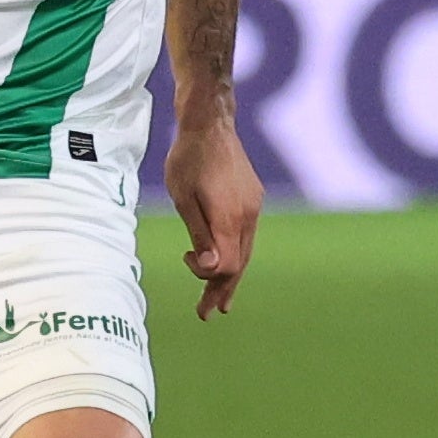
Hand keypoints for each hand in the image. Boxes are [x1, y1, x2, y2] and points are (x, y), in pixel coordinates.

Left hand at [165, 111, 262, 317]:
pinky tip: (227, 261)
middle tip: (207, 314)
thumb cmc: (188, 159)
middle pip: (239, 265)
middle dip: (221, 290)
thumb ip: (199, 234)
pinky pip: (246, 235)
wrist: (210, 124)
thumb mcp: (183, 198)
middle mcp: (248, 216)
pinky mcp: (253, 199)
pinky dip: (236, 253)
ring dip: (230, 275)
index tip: (186, 257)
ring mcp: (253, 207)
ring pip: (245, 251)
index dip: (206, 275)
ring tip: (221, 300)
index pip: (226, 266)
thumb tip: (211, 269)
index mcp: (229, 218)